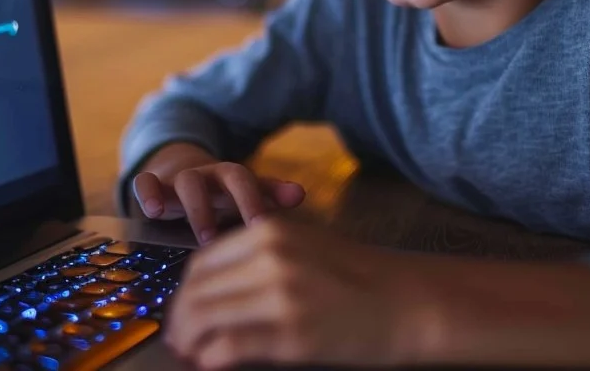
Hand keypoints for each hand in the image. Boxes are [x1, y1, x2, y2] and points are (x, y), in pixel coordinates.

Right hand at [132, 144, 305, 243]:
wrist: (177, 171)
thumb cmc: (219, 194)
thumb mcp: (244, 193)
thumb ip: (270, 194)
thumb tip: (301, 194)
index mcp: (233, 177)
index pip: (251, 182)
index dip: (258, 201)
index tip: (266, 225)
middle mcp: (211, 174)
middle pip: (229, 176)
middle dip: (241, 202)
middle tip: (260, 235)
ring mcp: (180, 178)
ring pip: (190, 182)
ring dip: (199, 208)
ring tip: (206, 238)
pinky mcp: (152, 183)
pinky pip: (145, 182)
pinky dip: (149, 193)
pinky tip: (153, 212)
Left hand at [163, 218, 441, 369]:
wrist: (410, 303)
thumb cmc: (360, 278)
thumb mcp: (304, 248)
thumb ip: (259, 259)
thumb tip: (212, 291)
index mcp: (270, 232)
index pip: (202, 263)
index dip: (185, 292)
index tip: (183, 313)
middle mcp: (270, 258)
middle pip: (197, 290)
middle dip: (180, 320)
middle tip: (179, 341)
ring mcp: (280, 295)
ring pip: (205, 317)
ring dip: (189, 340)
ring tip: (190, 354)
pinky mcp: (292, 334)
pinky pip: (230, 346)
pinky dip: (211, 357)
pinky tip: (209, 364)